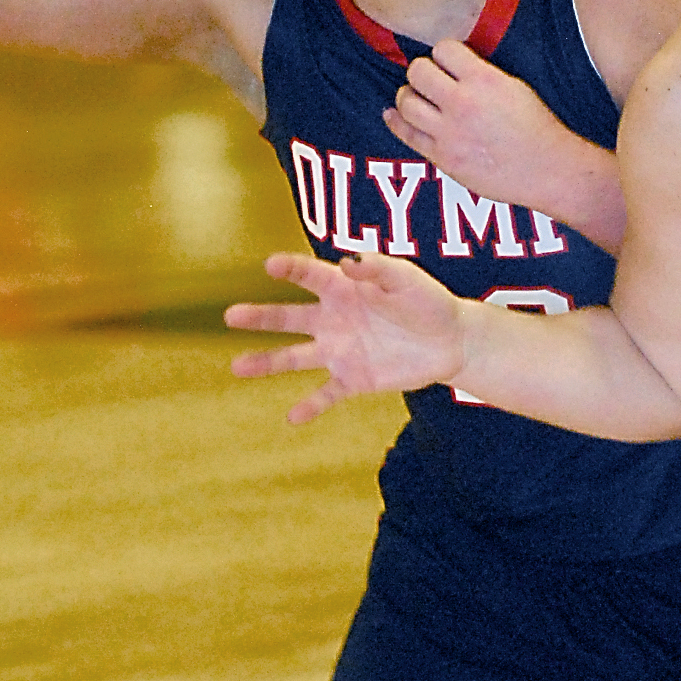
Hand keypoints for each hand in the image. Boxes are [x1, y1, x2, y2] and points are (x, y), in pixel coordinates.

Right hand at [225, 251, 465, 423]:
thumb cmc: (426, 301)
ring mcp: (340, 351)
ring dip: (267, 363)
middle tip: (230, 316)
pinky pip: (327, 394)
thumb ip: (377, 269)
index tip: (271, 265)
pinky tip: (292, 417)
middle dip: (260, 317)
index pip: (309, 275)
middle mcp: (333, 320)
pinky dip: (311, 406)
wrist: (450, 341)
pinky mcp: (354, 379)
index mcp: (343, 289)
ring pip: (296, 357)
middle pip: (289, 317)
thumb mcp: (405, 278)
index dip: (290, 268)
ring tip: (237, 367)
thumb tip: (346, 263)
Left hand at [384, 40, 583, 211]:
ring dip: (409, 96)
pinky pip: (406, 133)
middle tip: (431, 82)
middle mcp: (462, 103)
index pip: (443, 49)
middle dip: (423, 72)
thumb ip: (481, 74)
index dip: (444, 54)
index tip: (449, 63)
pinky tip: (394, 114)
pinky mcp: (443, 157)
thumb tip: (453, 66)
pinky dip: (395, 120)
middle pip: (418, 71)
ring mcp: (449, 132)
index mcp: (484, 81)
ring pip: (406, 101)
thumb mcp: (515, 87)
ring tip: (418, 99)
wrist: (548, 171)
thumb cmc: (536, 129)